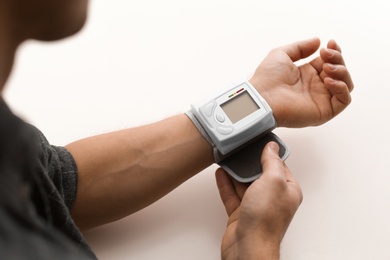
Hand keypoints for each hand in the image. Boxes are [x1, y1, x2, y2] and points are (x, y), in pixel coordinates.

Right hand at [216, 142, 302, 258]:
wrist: (248, 247)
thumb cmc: (265, 220)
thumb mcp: (273, 181)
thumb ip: (272, 162)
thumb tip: (272, 147)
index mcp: (287, 191)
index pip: (279, 166)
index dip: (269, 154)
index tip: (259, 142)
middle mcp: (272, 199)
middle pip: (260, 175)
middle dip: (249, 163)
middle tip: (240, 149)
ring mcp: (256, 207)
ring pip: (244, 185)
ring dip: (235, 172)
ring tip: (227, 158)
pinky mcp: (240, 214)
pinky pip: (232, 195)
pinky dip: (226, 184)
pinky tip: (221, 174)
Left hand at [250, 37, 353, 127]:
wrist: (262, 97)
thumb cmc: (266, 78)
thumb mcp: (282, 54)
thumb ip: (301, 47)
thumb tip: (318, 41)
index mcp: (307, 75)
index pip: (330, 62)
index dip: (334, 52)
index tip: (330, 43)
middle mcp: (316, 87)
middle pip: (340, 72)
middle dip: (338, 59)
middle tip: (326, 54)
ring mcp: (321, 100)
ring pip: (346, 85)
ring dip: (342, 72)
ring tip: (327, 67)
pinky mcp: (323, 112)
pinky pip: (344, 101)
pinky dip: (341, 88)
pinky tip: (328, 80)